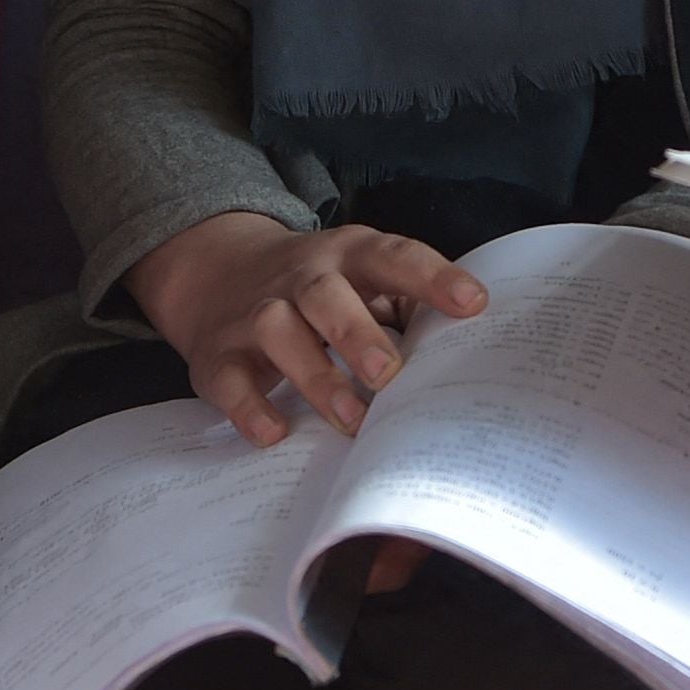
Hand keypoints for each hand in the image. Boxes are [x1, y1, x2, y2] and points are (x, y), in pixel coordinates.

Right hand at [122, 211, 488, 446]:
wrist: (216, 272)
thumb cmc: (319, 289)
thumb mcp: (361, 280)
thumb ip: (407, 306)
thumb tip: (465, 351)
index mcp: (349, 257)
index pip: (393, 257)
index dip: (432, 278)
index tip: (474, 303)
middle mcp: (301, 279)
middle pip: (326, 295)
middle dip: (358, 333)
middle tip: (390, 375)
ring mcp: (255, 315)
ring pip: (278, 332)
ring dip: (316, 375)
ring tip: (351, 417)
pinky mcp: (218, 356)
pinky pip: (229, 380)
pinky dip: (249, 408)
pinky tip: (275, 432)